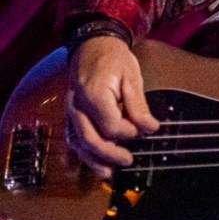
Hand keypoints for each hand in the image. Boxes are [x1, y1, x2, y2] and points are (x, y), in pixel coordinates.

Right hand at [66, 36, 159, 177]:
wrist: (92, 46)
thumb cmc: (114, 59)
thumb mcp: (132, 77)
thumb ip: (138, 105)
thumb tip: (150, 127)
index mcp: (94, 94)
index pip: (111, 125)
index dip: (128, 132)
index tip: (144, 130)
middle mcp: (77, 106)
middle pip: (91, 138)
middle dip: (110, 153)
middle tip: (128, 160)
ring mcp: (70, 111)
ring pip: (77, 142)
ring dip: (91, 160)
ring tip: (107, 174)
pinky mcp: (69, 113)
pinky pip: (67, 137)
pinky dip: (70, 155)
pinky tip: (73, 170)